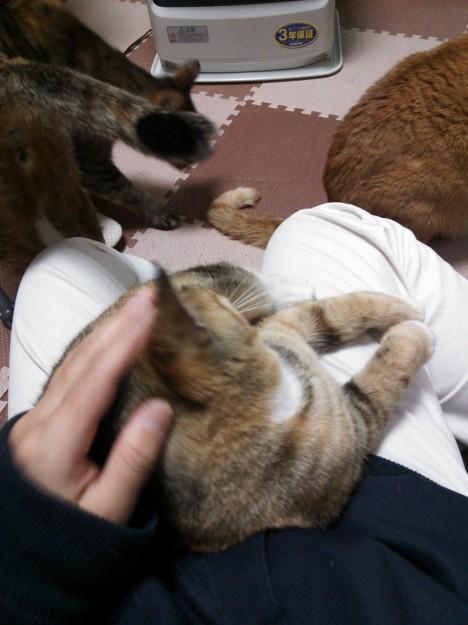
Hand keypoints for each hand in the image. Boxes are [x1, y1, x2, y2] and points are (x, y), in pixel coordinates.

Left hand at [9, 286, 171, 524]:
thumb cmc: (72, 535)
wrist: (25, 552)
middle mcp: (41, 422)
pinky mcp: (40, 419)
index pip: (94, 381)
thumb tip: (160, 409)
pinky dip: (91, 351)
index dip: (123, 344)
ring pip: (71, 364)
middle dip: (116, 326)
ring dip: (104, 333)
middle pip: (81, 363)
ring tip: (133, 309)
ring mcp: (36, 418)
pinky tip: (106, 339)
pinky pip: (67, 374)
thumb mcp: (109, 509)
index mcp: (57, 443)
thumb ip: (133, 459)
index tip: (148, 313)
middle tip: (148, 298)